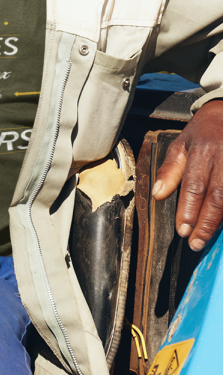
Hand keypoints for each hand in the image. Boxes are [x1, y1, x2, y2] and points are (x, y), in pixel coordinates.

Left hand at [153, 99, 222, 251]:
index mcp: (203, 151)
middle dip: (205, 223)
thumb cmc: (204, 132)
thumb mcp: (182, 144)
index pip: (194, 186)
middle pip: (216, 197)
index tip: (182, 230)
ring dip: (219, 221)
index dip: (188, 209)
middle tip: (196, 243)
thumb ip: (170, 169)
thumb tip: (157, 193)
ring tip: (208, 238)